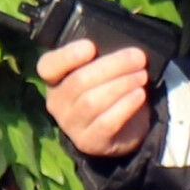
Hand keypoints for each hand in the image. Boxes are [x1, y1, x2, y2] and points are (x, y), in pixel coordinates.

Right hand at [36, 38, 151, 160]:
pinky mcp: (88, 142)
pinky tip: (139, 95)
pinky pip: (105, 123)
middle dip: (113, 66)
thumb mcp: (101, 70)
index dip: (67, 56)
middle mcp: (56, 103)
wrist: (119, 128)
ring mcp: (70, 125)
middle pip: (79, 81)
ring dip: (121, 85)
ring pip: (92, 102)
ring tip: (141, 76)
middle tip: (138, 59)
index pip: (48, 66)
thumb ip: (102, 58)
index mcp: (55, 79)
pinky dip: (125, 106)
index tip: (91, 47)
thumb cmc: (107, 88)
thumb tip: (124, 51)